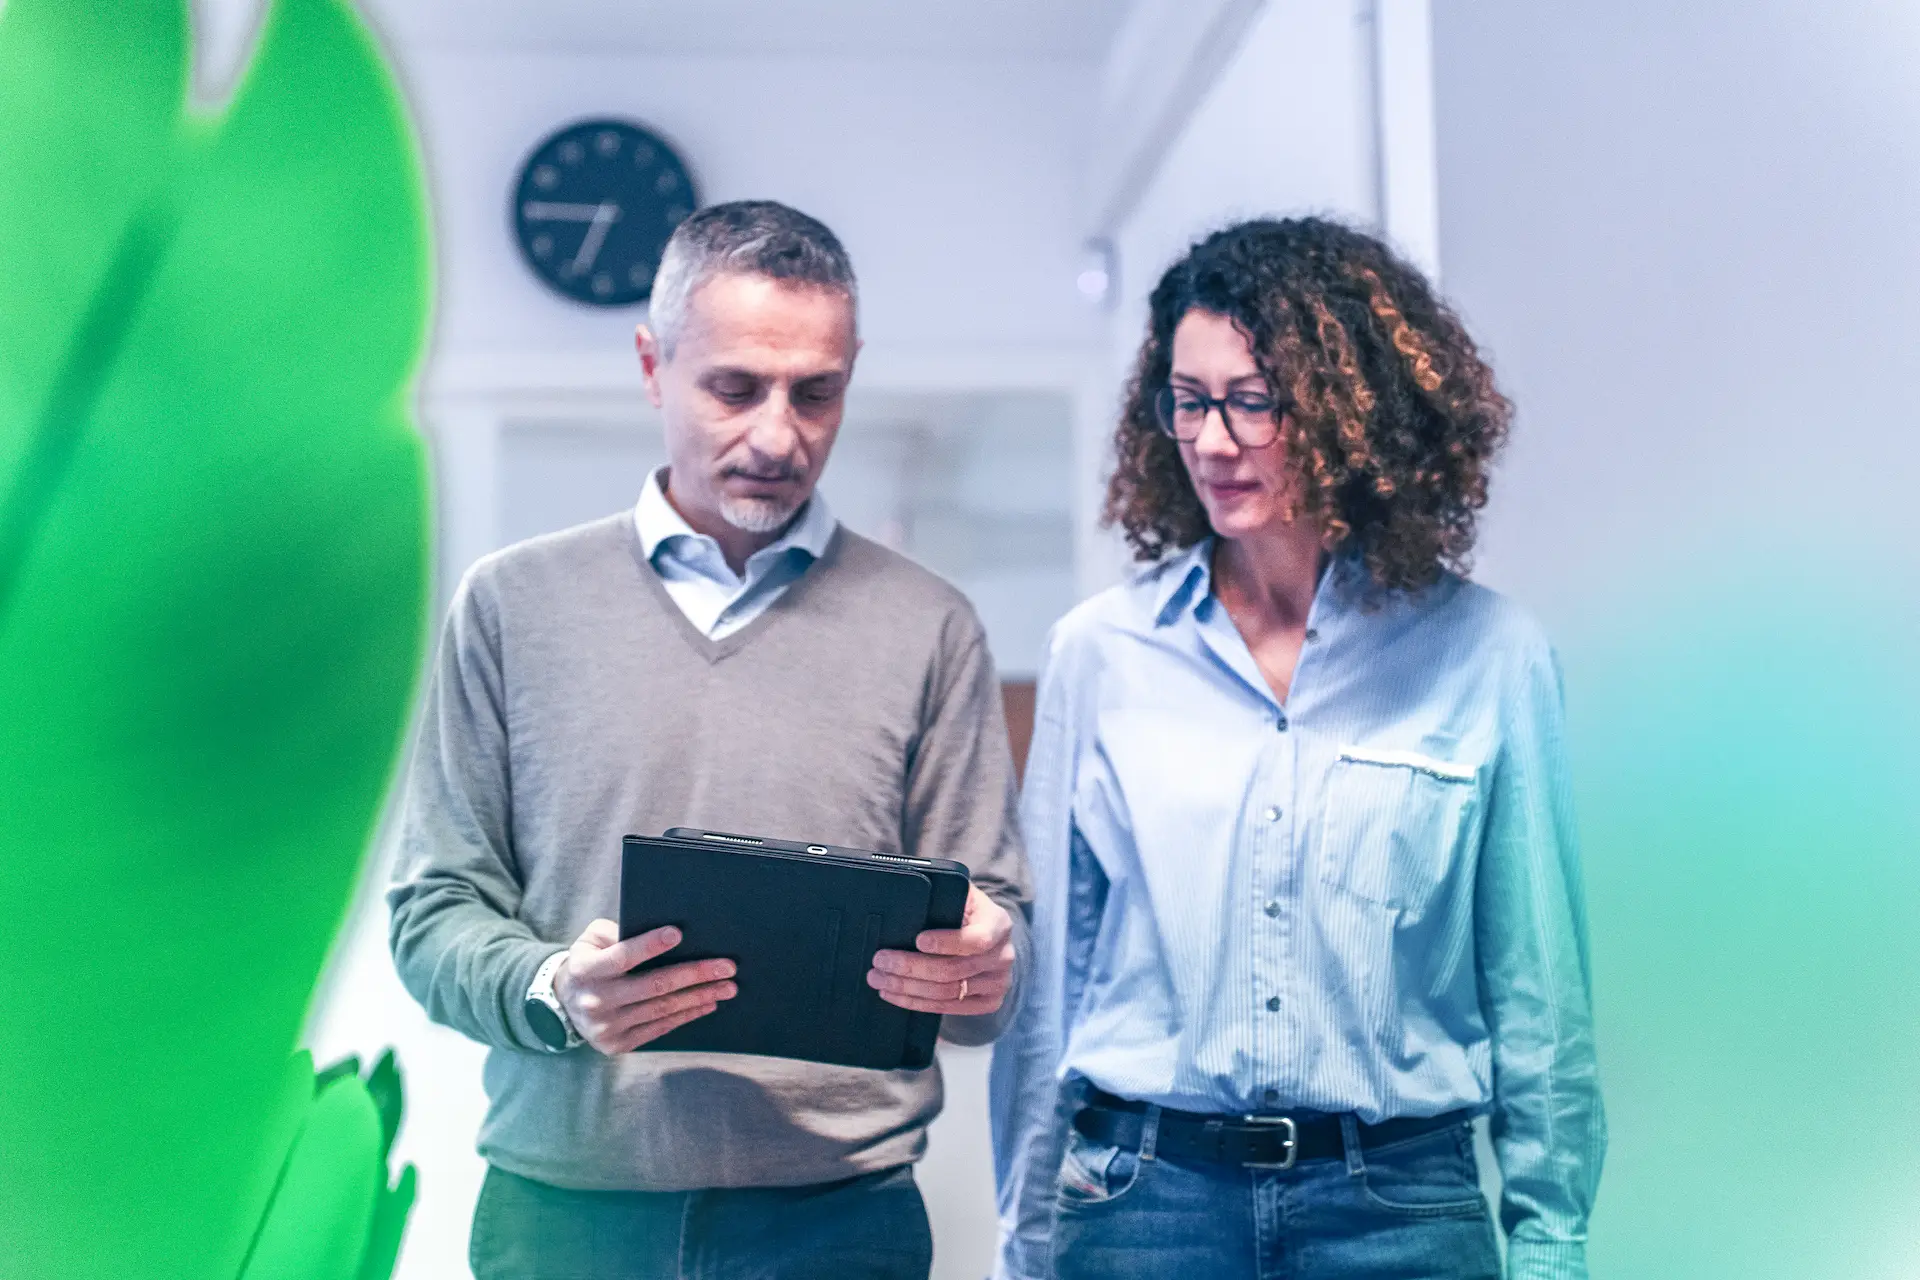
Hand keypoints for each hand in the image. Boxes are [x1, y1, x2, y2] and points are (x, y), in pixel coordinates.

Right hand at [553, 918, 736, 1055]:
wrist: (565, 1003)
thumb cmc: (588, 962)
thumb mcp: (590, 940)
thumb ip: (615, 933)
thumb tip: (657, 936)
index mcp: (586, 970)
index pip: (622, 956)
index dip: (650, 945)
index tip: (678, 933)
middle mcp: (596, 1000)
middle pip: (654, 986)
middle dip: (695, 974)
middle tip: (727, 966)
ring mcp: (607, 1027)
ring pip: (662, 1008)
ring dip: (699, 997)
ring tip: (727, 986)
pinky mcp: (618, 1044)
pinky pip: (660, 1028)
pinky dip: (686, 1015)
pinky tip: (707, 1003)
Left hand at [867, 885, 1014, 1015]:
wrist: (990, 937)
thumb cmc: (966, 912)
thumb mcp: (962, 896)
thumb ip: (944, 896)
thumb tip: (905, 900)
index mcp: (999, 924)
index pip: (976, 939)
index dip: (946, 942)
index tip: (917, 940)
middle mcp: (1003, 956)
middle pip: (953, 969)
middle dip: (911, 967)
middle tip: (880, 961)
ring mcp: (998, 983)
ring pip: (947, 992)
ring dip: (907, 987)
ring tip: (879, 978)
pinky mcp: (989, 1002)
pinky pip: (949, 1008)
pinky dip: (917, 1003)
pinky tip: (896, 994)